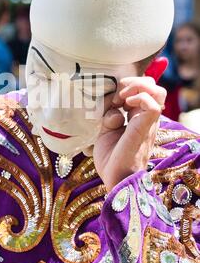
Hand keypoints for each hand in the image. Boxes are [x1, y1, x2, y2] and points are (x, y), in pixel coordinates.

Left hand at [93, 77, 166, 192]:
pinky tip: (123, 108)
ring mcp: (147, 123)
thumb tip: (113, 105)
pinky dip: (138, 99)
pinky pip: (152, 105)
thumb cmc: (111, 158)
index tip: (112, 98)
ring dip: (136, 88)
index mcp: (138, 117)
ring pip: (157, 91)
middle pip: (153, 86)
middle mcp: (146, 118)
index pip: (144, 90)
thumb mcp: (106, 131)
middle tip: (117, 96)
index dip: (128, 86)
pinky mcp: (144, 129)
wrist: (115, 179)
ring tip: (121, 99)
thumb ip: (109, 115)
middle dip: (133, 83)